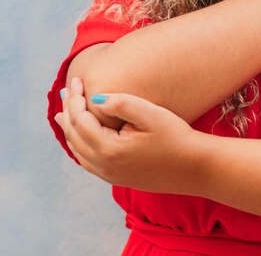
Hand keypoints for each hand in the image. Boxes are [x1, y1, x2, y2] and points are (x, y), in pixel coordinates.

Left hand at [55, 78, 203, 192]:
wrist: (196, 168)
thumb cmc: (177, 137)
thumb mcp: (151, 115)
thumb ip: (122, 103)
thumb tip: (95, 98)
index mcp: (109, 149)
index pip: (80, 120)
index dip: (76, 98)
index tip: (78, 81)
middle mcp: (105, 166)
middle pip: (74, 136)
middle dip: (69, 112)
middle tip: (67, 92)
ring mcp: (110, 175)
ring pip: (78, 151)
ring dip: (70, 130)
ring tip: (64, 115)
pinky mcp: (118, 178)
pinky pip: (89, 162)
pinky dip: (79, 146)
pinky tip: (82, 138)